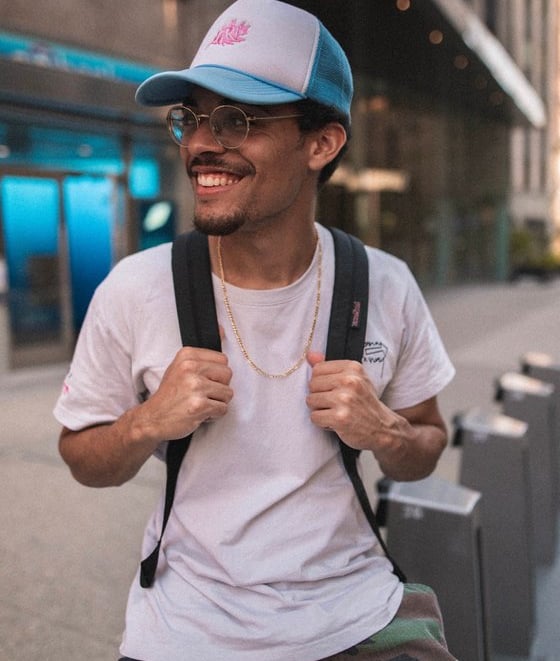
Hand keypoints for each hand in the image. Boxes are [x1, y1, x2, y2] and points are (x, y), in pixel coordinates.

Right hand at [140, 345, 232, 442]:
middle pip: (228, 374)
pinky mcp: (199, 405)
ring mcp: (195, 386)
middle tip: (203, 394)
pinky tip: (200, 413)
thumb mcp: (181, 366)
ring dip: (217, 402)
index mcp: (187, 355)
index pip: (222, 359)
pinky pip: (222, 409)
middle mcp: (190, 368)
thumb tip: (223, 329)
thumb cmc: (170, 393)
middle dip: (220, 387)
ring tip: (201, 403)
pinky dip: (214, 414)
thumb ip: (202, 353)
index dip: (217, 374)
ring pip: (228, 393)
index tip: (204, 381)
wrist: (152, 418)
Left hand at [306, 351, 448, 479]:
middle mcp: (349, 381)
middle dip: (319, 396)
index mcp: (352, 368)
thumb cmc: (365, 402)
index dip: (320, 382)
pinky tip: (335, 422)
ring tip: (335, 412)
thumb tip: (310, 355)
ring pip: (311, 401)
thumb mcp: (354, 379)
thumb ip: (331, 367)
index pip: (317, 369)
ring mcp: (345, 400)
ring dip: (320, 410)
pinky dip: (322, 422)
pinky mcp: (340, 418)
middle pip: (312, 385)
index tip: (332, 389)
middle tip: (335, 403)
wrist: (383, 428)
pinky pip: (315, 417)